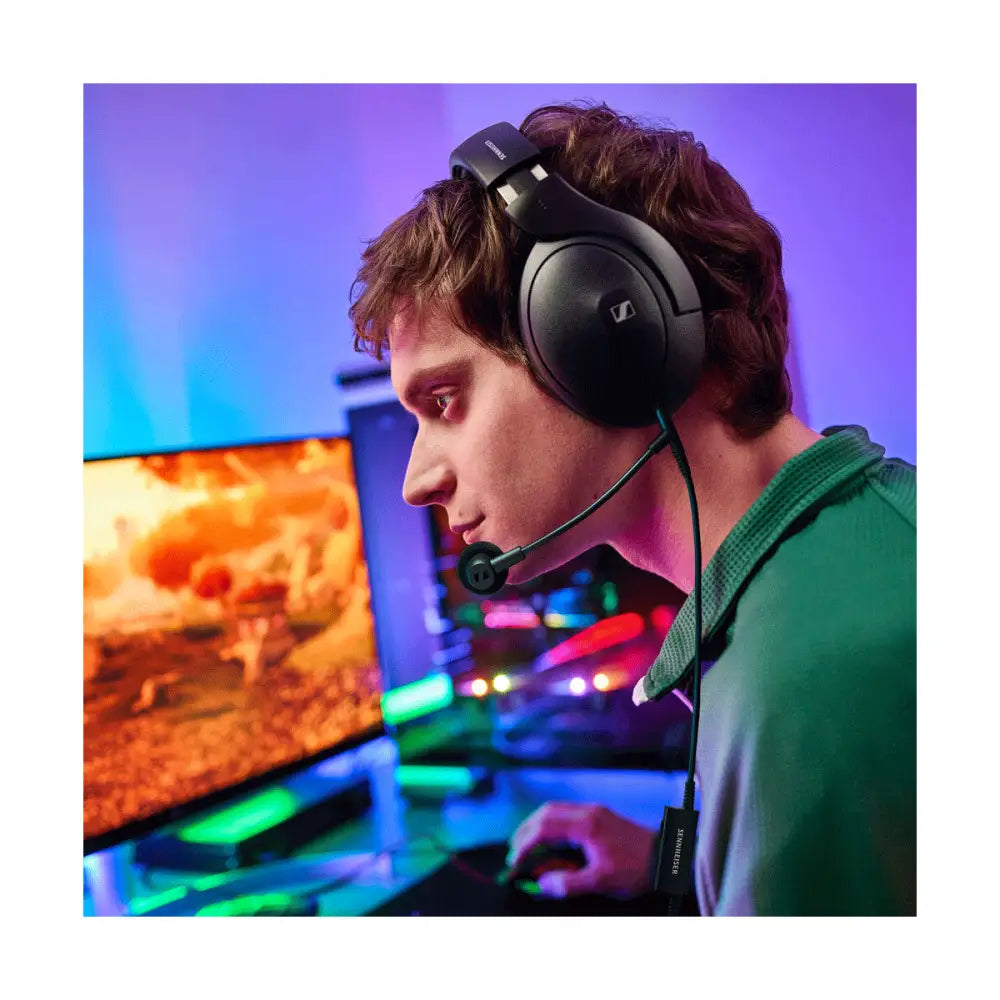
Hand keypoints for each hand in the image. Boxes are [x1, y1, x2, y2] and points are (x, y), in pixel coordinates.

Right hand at [505, 801, 656, 898]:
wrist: (667, 856)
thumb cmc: (638, 868)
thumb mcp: (602, 882)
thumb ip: (569, 884)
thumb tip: (543, 885)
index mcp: (586, 824)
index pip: (544, 828)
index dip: (525, 844)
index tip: (515, 861)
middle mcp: (588, 811)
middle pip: (546, 812)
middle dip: (526, 831)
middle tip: (515, 852)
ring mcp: (595, 811)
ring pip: (556, 810)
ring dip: (538, 826)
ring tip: (528, 846)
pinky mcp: (600, 815)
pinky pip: (567, 813)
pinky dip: (552, 825)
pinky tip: (551, 842)